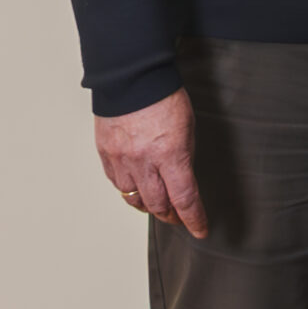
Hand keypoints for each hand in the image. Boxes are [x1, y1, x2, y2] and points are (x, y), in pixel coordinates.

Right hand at [95, 89, 205, 237]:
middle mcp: (144, 162)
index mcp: (171, 154)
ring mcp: (122, 159)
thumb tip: (182, 179)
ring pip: (134, 198)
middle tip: (180, 219)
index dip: (194, 218)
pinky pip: (117, 183)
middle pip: (158, 204)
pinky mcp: (106, 154)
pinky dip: (129, 190)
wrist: (133, 79)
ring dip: (149, 206)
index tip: (201, 230)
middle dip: (171, 216)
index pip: (184, 198)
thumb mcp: (189, 127)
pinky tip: (137, 188)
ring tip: (158, 207)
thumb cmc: (166, 98)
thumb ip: (184, 156)